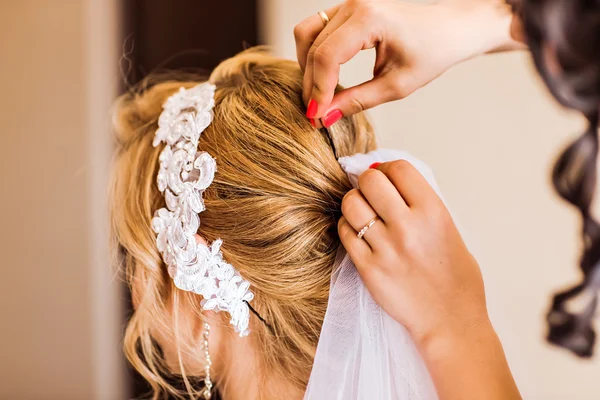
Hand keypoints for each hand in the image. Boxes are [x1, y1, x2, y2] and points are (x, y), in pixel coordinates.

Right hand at [295, 0, 519, 124]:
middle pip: (312, 46)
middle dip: (310, 83)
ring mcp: (349, 4)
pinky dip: (314, 54)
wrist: (452, 28)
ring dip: (307, 66)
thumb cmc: (433, 52)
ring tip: (318, 95)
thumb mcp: (396, 86)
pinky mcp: (348, 9)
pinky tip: (323, 77)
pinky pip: (316, 29)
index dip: (318, 90)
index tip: (316, 117)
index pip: (326, 56)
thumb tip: (324, 117)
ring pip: (307, 33)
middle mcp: (354, 5)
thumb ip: (357, 101)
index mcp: (369, 18)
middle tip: (315, 114)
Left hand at [338, 160, 521, 398]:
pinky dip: (348, 227)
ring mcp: (385, 248)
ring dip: (354, 203)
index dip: (387, 168)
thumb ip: (422, 204)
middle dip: (367, 182)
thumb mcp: (450, 230)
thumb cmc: (456, 278)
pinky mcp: (368, 269)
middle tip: (370, 193)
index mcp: (433, 213)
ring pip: (351, 204)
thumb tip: (393, 182)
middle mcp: (408, 227)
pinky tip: (358, 233)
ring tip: (362, 213)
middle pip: (369, 181)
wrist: (451, 322)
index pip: (399, 168)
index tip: (385, 175)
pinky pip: (344, 233)